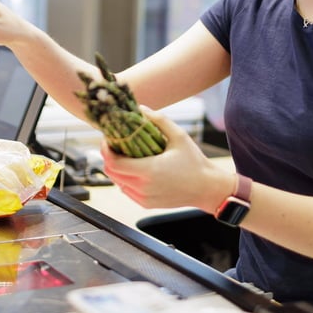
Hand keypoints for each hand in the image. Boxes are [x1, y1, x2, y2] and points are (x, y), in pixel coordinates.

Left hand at [100, 107, 231, 211]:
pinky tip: (134, 167)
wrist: (206, 189)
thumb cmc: (194, 162)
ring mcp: (143, 198)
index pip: (114, 163)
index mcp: (149, 170)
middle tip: (114, 144)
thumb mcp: (179, 136)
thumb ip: (159, 120)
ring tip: (124, 154)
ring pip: (117, 182)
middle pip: (111, 172)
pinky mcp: (146, 204)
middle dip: (108, 157)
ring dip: (116, 168)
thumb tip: (141, 108)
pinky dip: (125, 178)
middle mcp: (143, 187)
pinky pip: (126, 190)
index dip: (106, 150)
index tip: (108, 138)